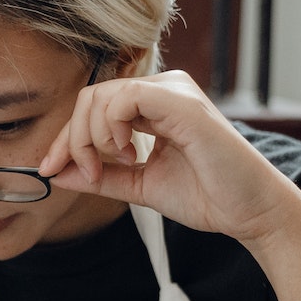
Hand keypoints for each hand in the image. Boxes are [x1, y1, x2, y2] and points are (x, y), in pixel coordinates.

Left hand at [36, 70, 300, 248]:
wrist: (249, 211)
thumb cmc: (206, 195)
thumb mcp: (139, 186)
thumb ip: (100, 177)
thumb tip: (55, 173)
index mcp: (153, 106)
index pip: (93, 107)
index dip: (65, 138)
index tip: (50, 169)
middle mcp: (163, 90)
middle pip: (90, 98)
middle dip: (71, 139)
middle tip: (81, 173)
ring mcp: (174, 91)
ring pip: (101, 96)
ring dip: (89, 137)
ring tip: (109, 166)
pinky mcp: (181, 102)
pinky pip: (125, 98)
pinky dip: (110, 127)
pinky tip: (125, 153)